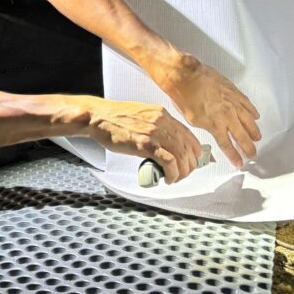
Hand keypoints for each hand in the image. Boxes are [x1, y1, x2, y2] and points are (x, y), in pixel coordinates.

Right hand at [85, 99, 203, 183]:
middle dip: (190, 165)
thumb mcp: (141, 116)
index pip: (189, 135)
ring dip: (182, 172)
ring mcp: (154, 132)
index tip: (195, 162)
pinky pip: (169, 161)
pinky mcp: (145, 144)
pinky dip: (173, 173)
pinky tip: (169, 178)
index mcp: (162, 114)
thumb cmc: (114, 119)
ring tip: (175, 178)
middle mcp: (162, 121)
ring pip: (182, 156)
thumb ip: (155, 126)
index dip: (196, 151)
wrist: (97, 117)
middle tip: (184, 173)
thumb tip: (165, 142)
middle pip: (189, 147)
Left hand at [154, 54, 260, 168]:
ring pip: (249, 121)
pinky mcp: (234, 92)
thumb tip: (211, 130)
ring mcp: (233, 103)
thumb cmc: (184, 96)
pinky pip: (248, 104)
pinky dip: (253, 112)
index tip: (239, 163)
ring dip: (254, 131)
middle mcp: (228, 116)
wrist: (185, 76)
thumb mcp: (191, 120)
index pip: (228, 145)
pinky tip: (256, 116)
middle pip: (242, 136)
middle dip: (248, 147)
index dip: (234, 156)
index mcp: (216, 125)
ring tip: (257, 137)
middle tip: (252, 154)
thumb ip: (206, 127)